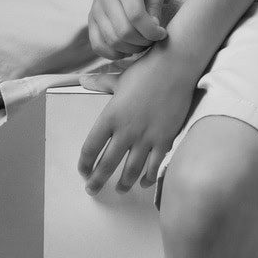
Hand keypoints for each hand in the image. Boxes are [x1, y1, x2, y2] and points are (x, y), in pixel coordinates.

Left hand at [78, 45, 195, 193]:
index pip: (91, 147)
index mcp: (111, 116)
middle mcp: (126, 131)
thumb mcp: (120, 78)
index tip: (83, 170)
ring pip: (131, 171)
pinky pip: (154, 166)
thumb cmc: (146, 71)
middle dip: (97, 181)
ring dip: (123, 184)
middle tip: (92, 190)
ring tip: (119, 189)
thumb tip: (82, 80)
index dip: (85, 163)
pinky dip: (147, 178)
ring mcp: (146, 137)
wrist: (175, 67)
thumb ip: (100, 83)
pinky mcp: (164, 139)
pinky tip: (143, 183)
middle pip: (107, 164)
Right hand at [88, 0, 167, 59]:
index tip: (162, 33)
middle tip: (153, 39)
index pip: (136, 16)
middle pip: (123, 32)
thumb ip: (156, 5)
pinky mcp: (91, 19)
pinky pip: (97, 44)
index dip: (151, 31)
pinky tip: (126, 49)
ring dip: (130, 49)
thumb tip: (153, 28)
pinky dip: (112, 53)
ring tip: (142, 43)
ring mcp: (96, 10)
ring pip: (111, 41)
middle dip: (143, 42)